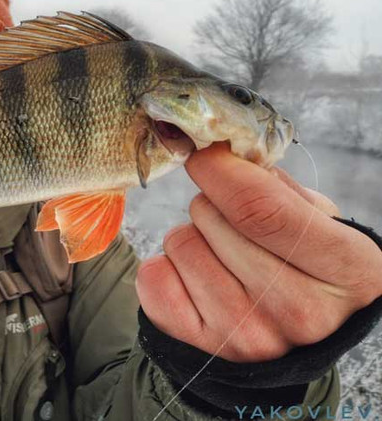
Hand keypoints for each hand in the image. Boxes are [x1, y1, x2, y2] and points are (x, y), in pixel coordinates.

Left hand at [135, 142, 381, 361]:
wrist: (293, 337)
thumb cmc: (308, 265)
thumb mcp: (320, 222)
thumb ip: (277, 186)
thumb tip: (219, 154)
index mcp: (350, 271)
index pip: (260, 209)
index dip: (220, 171)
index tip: (203, 153)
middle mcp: (303, 311)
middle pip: (212, 219)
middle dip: (210, 202)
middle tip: (230, 222)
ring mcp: (251, 336)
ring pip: (180, 243)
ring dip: (191, 236)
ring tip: (220, 255)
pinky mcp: (205, 349)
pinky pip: (153, 278)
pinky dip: (164, 266)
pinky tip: (194, 277)